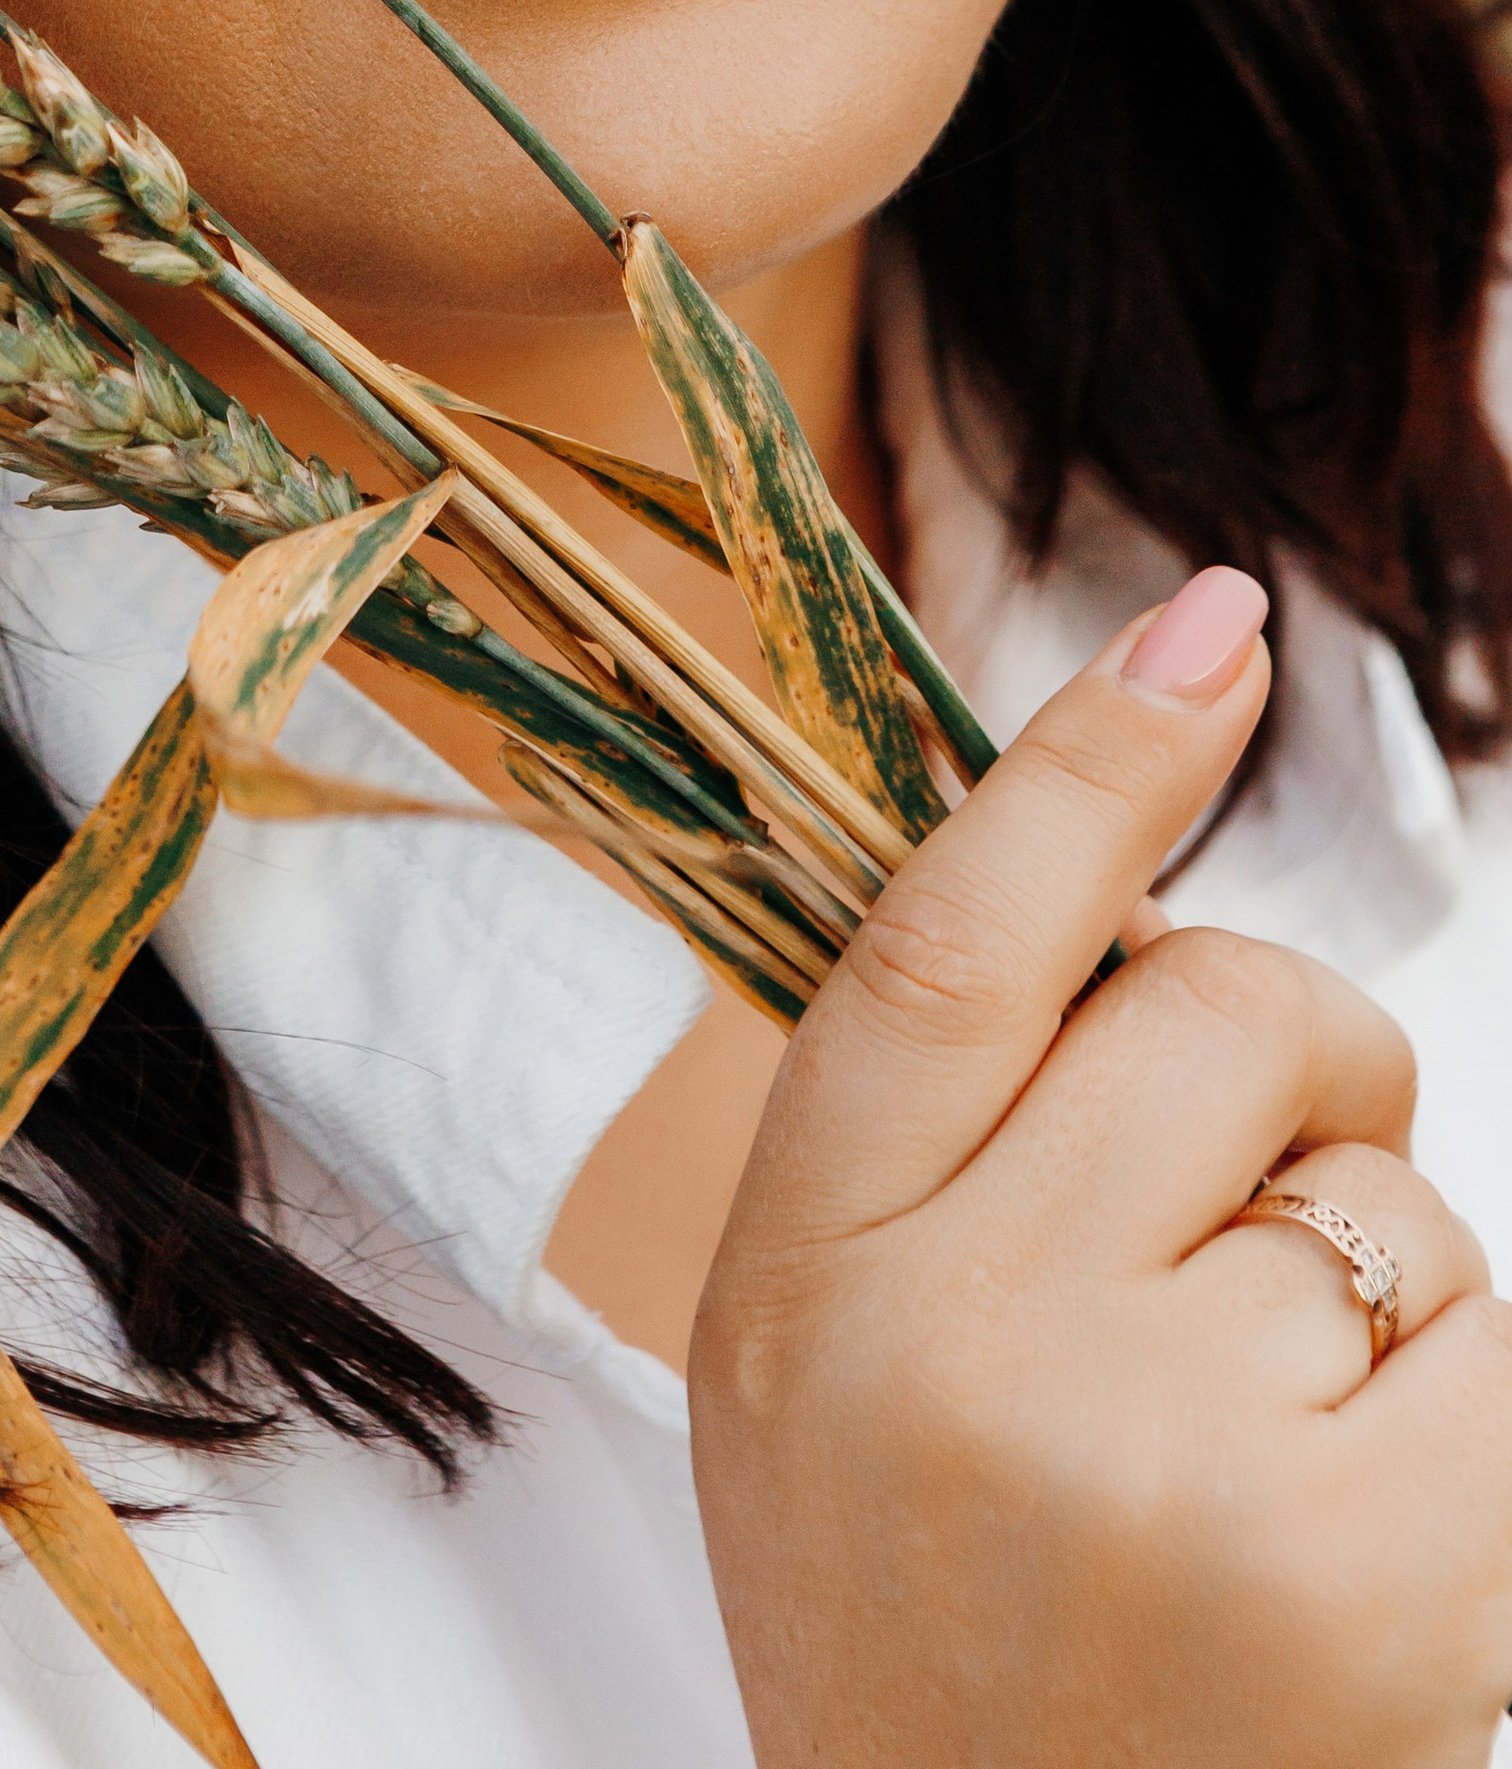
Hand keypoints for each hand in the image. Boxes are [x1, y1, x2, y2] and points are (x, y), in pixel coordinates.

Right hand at [689, 571, 1511, 1767]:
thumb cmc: (930, 1620)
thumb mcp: (816, 1358)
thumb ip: (939, 1128)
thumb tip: (1135, 888)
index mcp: (806, 1276)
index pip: (953, 946)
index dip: (1091, 766)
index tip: (1209, 627)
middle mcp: (972, 1345)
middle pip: (1219, 1012)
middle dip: (1289, 1060)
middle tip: (1244, 1215)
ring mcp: (1178, 1461)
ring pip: (1385, 1190)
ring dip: (1373, 1278)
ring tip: (1262, 1460)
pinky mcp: (1381, 1573)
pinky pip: (1499, 1339)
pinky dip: (1470, 1404)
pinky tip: (1366, 1531)